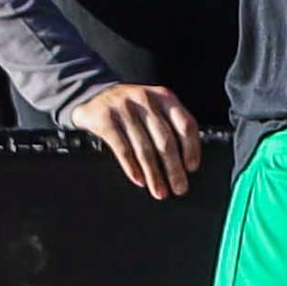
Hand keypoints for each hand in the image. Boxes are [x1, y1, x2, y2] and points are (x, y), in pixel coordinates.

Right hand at [70, 80, 203, 201]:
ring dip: (154, 174)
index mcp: (164, 97)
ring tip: (160, 191)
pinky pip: (123, 149)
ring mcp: (124, 110)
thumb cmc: (133, 106)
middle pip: (166, 141)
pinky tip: (140, 181)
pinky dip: (132, 168)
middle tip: (180, 188)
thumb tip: (185, 160)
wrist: (94, 94)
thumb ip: (170, 123)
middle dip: (174, 169)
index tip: (192, 168)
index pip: (185, 124)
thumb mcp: (154, 105)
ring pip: (144, 148)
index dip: (192, 148)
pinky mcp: (105, 120)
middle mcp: (146, 101)